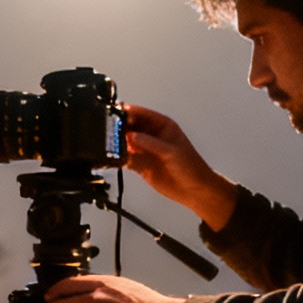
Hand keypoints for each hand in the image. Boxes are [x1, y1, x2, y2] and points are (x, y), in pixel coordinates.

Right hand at [120, 103, 237, 231]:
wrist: (195, 190)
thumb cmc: (191, 166)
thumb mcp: (171, 151)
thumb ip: (150, 143)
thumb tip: (131, 136)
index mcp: (161, 125)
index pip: (140, 113)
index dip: (126, 112)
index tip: (113, 114)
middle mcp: (151, 135)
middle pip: (129, 126)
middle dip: (117, 128)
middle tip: (107, 132)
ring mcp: (145, 150)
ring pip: (125, 142)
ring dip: (116, 144)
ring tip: (108, 146)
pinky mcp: (140, 165)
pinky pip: (125, 158)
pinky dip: (117, 158)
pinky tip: (112, 159)